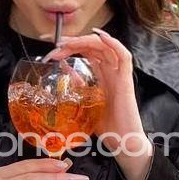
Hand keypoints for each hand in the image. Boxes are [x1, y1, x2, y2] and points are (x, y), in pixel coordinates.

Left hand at [42, 29, 152, 179]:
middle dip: (73, 42)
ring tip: (68, 42)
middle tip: (55, 45)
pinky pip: (124, 57)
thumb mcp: (85, 104)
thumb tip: (61, 72)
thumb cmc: (107, 126)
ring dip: (85, 41)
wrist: (123, 143)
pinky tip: (99, 37)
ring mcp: (119, 75)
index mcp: (102, 76)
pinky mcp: (126, 81)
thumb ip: (76, 87)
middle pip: (93, 47)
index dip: (70, 46)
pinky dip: (113, 44)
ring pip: (106, 47)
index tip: (52, 48)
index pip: (86, 52)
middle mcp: (111, 72)